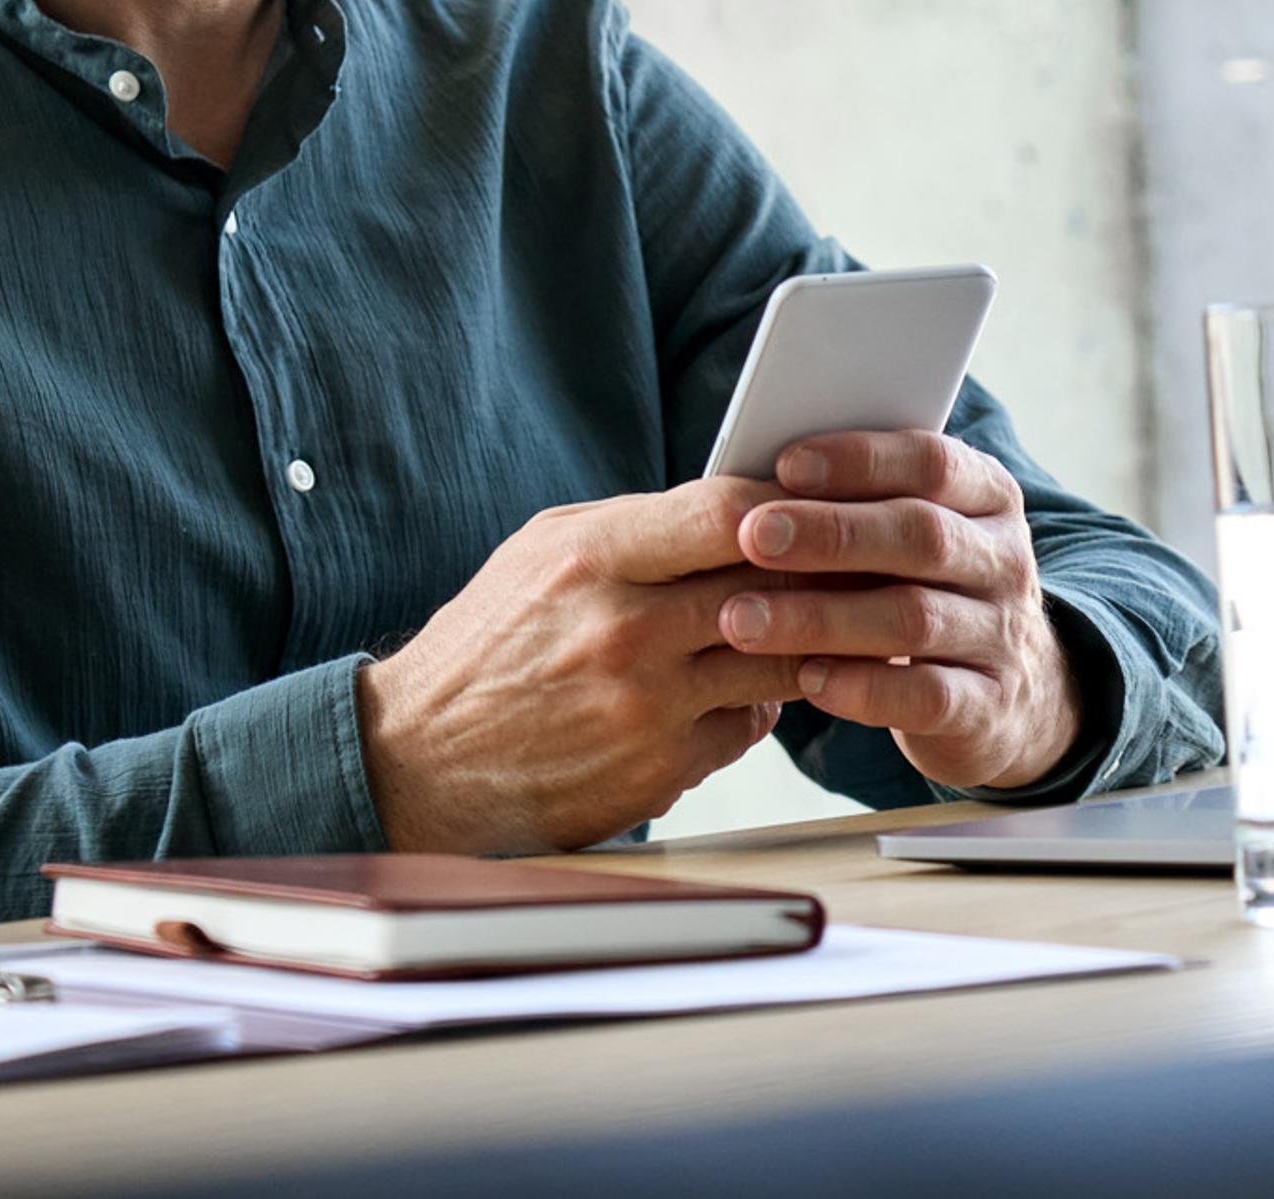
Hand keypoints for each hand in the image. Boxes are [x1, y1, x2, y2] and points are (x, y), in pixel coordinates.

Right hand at [357, 480, 811, 852]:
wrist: (420, 759)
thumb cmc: (489, 644)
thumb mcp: (544, 552)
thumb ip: (640, 527)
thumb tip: (742, 506)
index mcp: (593, 558)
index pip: (726, 511)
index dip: (788, 505)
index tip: (816, 502)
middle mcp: (624, 630)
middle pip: (772, 586)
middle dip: (821, 573)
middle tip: (854, 562)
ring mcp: (646, 707)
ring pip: (778, 660)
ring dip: (805, 641)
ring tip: (817, 622)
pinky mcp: (659, 771)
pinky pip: (749, 725)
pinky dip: (757, 703)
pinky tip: (742, 684)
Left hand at [715, 431, 1082, 792]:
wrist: (1011, 695)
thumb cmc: (926, 591)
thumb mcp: (911, 536)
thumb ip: (857, 504)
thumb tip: (756, 481)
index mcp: (987, 496)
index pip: (932, 462)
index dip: (860, 461)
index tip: (785, 465)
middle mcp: (1004, 560)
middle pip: (922, 535)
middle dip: (831, 534)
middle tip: (752, 537)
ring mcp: (1003, 637)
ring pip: (914, 618)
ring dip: (821, 616)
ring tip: (743, 617)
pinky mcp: (989, 707)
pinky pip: (926, 696)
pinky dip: (861, 688)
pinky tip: (806, 679)